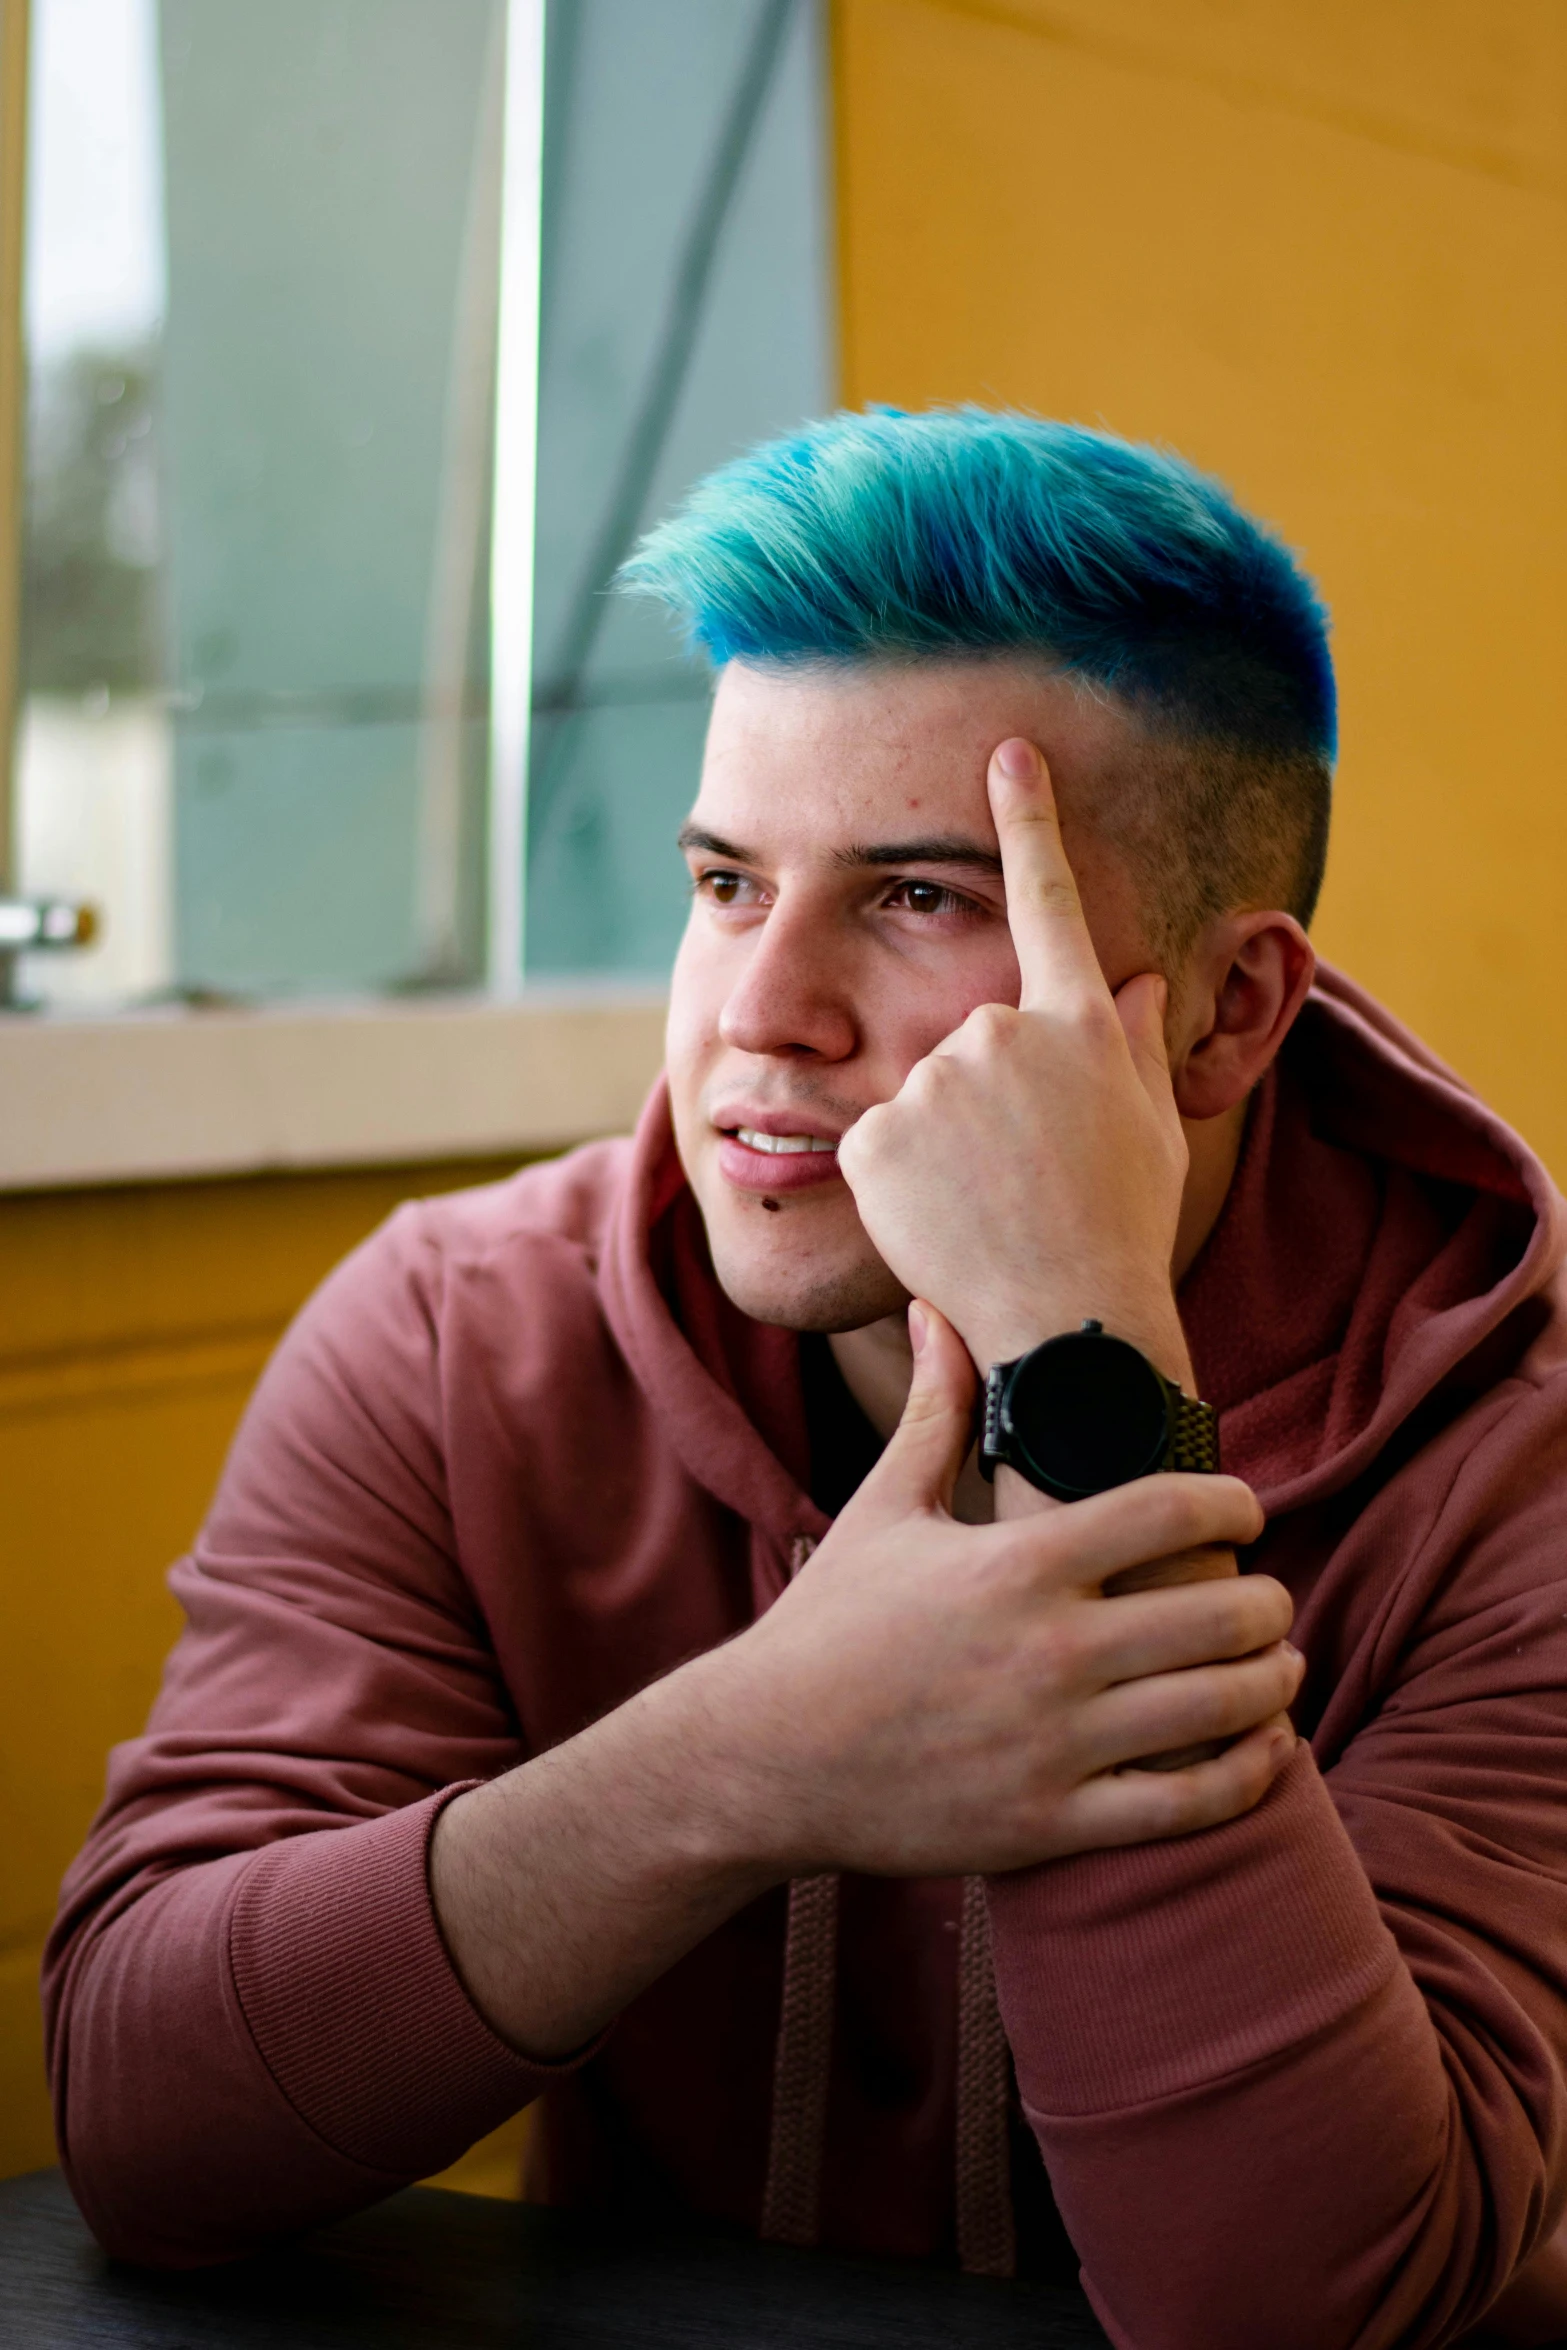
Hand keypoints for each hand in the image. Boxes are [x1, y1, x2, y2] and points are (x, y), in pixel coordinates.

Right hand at [431, 1304, 1296, 2057]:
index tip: (1245, 1510)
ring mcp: (1056, 1742)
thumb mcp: (880, 1508)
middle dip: (1268, 1602)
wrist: (762, 1759)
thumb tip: (935, 1308)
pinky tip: (1259, 1749)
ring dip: (1272, 1683)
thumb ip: (933, 1410)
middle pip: (1223, 1612)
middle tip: (1269, 1598)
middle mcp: (1050, 1648)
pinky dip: (1245, 1774)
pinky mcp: (1052, 1824)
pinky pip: (1188, 1804)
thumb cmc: (827, 1626)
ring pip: (1224, 1709)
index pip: (1173, 1510)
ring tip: (1277, 1668)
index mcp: (1019, 1562)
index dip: (1233, 1502)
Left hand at [836, 736, 1189, 1382]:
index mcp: (1079, 1023)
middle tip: (1022, 1170)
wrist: (1066, 1324)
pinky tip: (939, 1218)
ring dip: (940, 1140)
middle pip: (969, 1034)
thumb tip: (1144, 978)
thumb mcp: (1152, 1131)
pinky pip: (876, 1142)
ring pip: (919, 1091)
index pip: (1050, 900)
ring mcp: (935, 1079)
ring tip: (984, 1202)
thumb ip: (1138, 1043)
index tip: (1009, 751)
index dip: (1030, 820)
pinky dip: (897, 1179)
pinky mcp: (877, 1134)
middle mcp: (1002, 1032)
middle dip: (983, 1092)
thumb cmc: (1120, 1232)